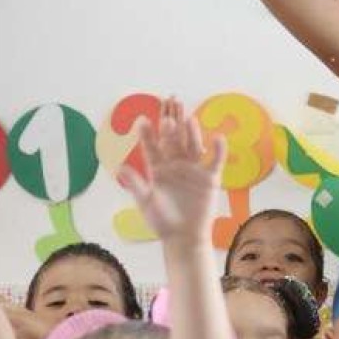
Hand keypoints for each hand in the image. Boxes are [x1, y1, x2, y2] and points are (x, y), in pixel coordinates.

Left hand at [119, 97, 223, 246]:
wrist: (184, 237)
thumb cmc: (163, 222)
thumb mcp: (147, 203)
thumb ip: (136, 185)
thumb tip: (120, 168)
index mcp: (158, 168)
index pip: (152, 147)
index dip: (148, 134)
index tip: (143, 120)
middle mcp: (175, 164)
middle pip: (173, 138)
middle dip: (171, 121)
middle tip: (169, 101)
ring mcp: (193, 169)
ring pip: (192, 145)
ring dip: (191, 131)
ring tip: (187, 116)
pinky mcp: (209, 178)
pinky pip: (215, 161)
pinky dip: (218, 150)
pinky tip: (217, 138)